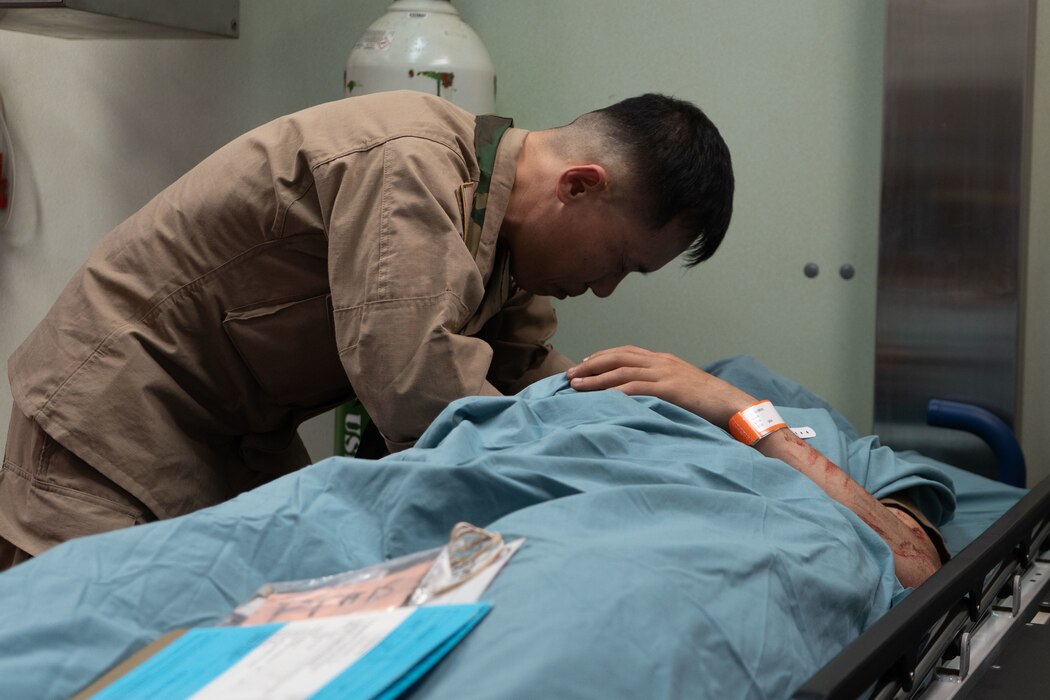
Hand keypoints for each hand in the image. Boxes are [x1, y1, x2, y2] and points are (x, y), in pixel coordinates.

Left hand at [566, 346, 755, 428]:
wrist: (734, 404)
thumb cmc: (708, 402)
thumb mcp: (680, 389)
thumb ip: (660, 387)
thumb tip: (640, 396)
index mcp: (663, 360)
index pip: (626, 352)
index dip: (602, 356)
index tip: (583, 364)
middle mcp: (661, 362)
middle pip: (618, 357)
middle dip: (591, 365)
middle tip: (570, 375)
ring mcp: (665, 374)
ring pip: (622, 371)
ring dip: (595, 378)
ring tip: (576, 386)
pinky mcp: (670, 388)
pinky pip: (636, 388)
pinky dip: (614, 392)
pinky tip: (600, 398)